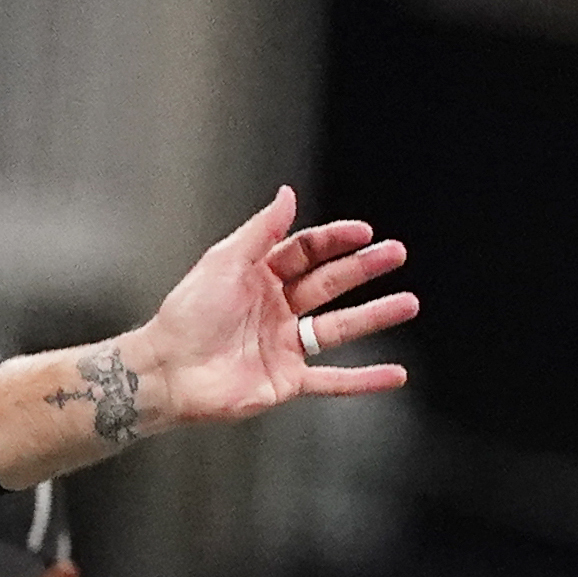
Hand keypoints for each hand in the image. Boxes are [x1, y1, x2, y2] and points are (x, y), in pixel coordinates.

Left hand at [119, 187, 415, 433]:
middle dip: (364, 269)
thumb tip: (288, 194)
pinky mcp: (287, 382)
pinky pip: (334, 380)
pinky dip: (365, 380)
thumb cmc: (187, 314)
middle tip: (397, 254)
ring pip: (339, 328)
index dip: (335, 241)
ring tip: (409, 303)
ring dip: (375, 315)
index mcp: (260, 277)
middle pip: (330, 284)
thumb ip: (261, 231)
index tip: (363, 232)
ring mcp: (284, 346)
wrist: (168, 370)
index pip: (306, 252)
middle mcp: (277, 309)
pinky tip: (396, 374)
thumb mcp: (224, 262)